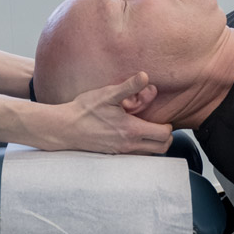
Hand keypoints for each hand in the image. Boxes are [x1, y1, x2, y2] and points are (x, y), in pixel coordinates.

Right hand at [57, 72, 172, 154]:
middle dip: (166, 138)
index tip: (162, 118)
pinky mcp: (113, 154)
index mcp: (132, 130)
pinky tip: (133, 136)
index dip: (168, 126)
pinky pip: (136, 156)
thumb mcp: (108, 94)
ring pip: (150, 154)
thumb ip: (129, 86)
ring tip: (148, 130)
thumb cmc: (85, 110)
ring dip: (154, 144)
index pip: (164, 135)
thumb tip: (145, 76)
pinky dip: (142, 148)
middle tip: (160, 126)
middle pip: (162, 148)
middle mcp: (129, 145)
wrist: (65, 128)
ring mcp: (121, 152)